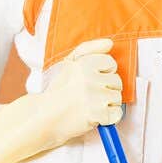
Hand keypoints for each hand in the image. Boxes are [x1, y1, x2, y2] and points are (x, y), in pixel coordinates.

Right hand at [0, 37, 121, 162]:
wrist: (44, 116)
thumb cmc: (57, 91)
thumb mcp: (68, 63)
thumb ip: (89, 49)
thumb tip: (109, 43)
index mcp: (84, 63)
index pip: (111, 63)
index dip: (103, 75)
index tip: (90, 82)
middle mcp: (90, 77)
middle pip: (117, 82)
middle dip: (106, 90)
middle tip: (88, 97)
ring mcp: (94, 96)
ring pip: (117, 98)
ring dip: (107, 105)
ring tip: (90, 106)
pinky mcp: (97, 113)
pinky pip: (116, 114)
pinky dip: (108, 119)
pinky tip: (94, 117)